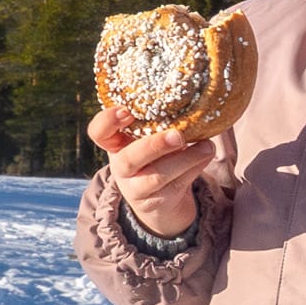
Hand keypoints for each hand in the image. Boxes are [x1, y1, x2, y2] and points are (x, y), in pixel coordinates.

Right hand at [88, 106, 216, 238]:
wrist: (160, 199)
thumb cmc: (155, 157)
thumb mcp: (149, 139)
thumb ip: (158, 124)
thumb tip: (194, 102)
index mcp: (115, 144)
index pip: (98, 132)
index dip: (107, 121)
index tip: (126, 110)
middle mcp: (121, 167)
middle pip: (129, 159)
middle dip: (154, 146)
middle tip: (177, 135)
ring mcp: (136, 188)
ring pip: (157, 176)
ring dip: (185, 159)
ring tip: (206, 146)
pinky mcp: (157, 202)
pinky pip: (178, 183)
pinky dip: (196, 167)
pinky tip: (206, 153)